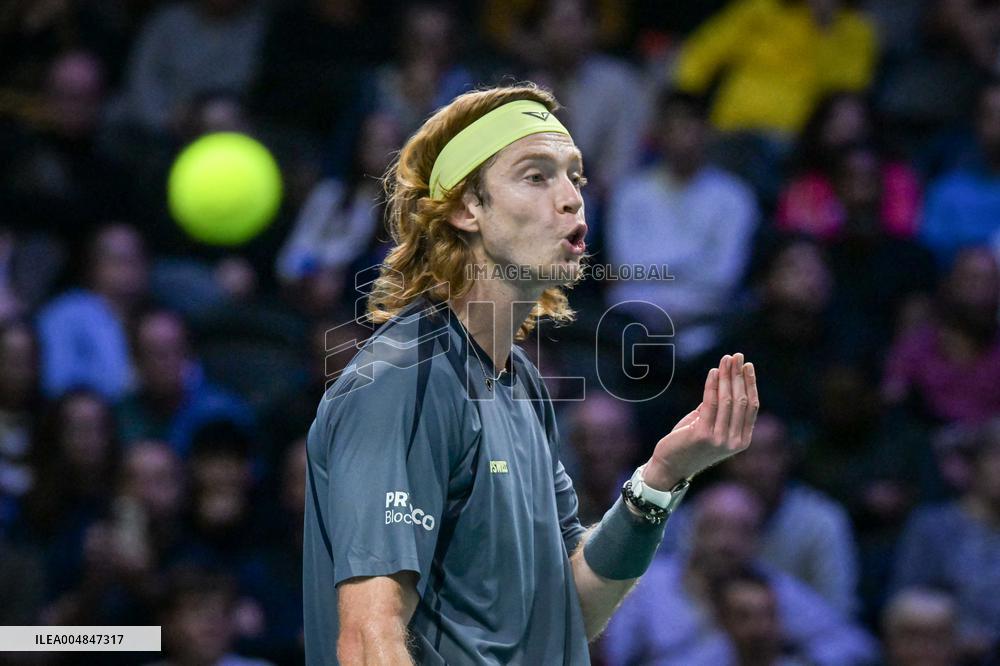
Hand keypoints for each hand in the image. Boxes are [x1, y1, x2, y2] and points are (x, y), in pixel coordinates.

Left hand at [642, 354, 758, 489]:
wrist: (670, 466)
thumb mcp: (709, 425)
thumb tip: (725, 380)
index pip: (752, 406)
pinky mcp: (704, 435)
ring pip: (728, 400)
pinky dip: (712, 385)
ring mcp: (721, 440)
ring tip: (726, 359)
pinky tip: (713, 372)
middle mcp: (735, 442)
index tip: (747, 365)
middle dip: (739, 375)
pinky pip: (710, 404)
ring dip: (727, 376)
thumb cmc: (689, 444)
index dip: (750, 384)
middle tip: (738, 356)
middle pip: (741, 400)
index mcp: (742, 440)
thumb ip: (720, 408)